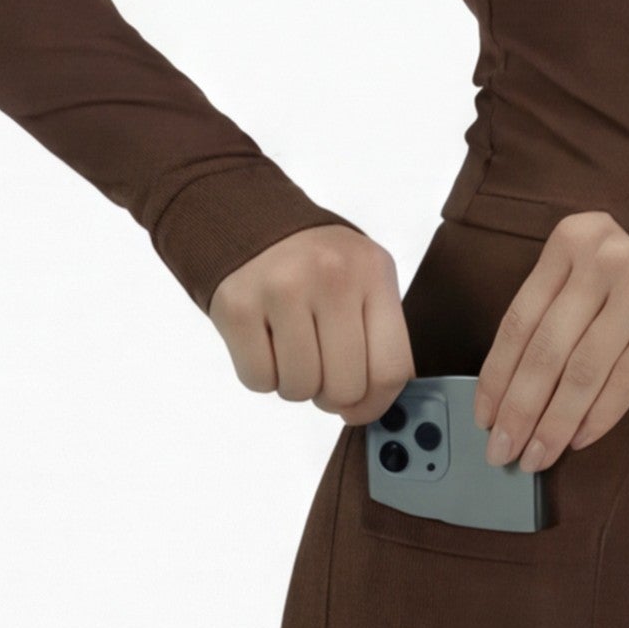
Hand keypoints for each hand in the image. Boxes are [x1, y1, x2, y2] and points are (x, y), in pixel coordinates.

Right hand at [208, 223, 414, 424]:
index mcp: (373, 271)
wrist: (249, 219)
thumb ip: (379, 337)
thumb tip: (374, 408)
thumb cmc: (316, 263)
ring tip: (292, 346)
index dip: (377, 404)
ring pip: (299, 389)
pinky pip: (258, 380)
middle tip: (321, 367)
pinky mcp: (237, 305)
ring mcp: (281, 289)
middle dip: (332, 393)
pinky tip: (265, 340)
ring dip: (295, 383)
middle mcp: (331, 276)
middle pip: (345, 387)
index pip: (391, 368)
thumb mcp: (363, 278)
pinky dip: (262, 375)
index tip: (362, 407)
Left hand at [473, 210, 628, 471]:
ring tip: (537, 456)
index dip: (496, 376)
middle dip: (520, 410)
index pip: (519, 321)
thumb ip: (545, 311)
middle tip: (502, 451)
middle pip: (549, 350)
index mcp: (568, 242)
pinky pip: (628, 380)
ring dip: (556, 423)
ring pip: (585, 371)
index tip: (483, 419)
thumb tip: (504, 394)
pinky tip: (578, 440)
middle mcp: (603, 263)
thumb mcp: (575, 264)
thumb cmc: (613, 265)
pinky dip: (600, 416)